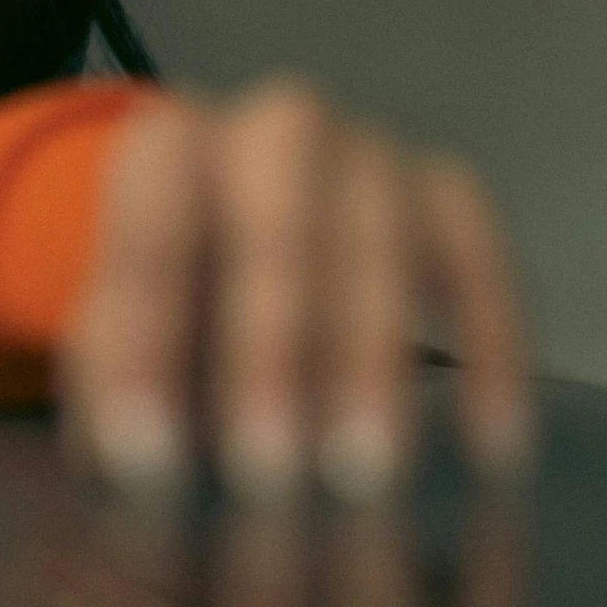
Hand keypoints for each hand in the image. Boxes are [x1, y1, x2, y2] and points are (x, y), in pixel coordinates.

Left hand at [62, 78, 532, 500]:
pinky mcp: (448, 189)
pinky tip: (489, 444)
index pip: (151, 240)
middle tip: (267, 474)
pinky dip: (488, 355)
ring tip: (361, 479)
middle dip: (269, 359)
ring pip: (378, 253)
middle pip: (276, 234)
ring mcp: (372, 151)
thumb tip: (126, 473)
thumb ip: (117, 387)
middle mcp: (275, 127)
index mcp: (168, 147)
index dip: (145, 353)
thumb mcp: (118, 338)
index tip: (144, 458)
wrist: (237, 240)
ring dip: (369, 371)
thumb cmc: (170, 303)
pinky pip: (478, 266)